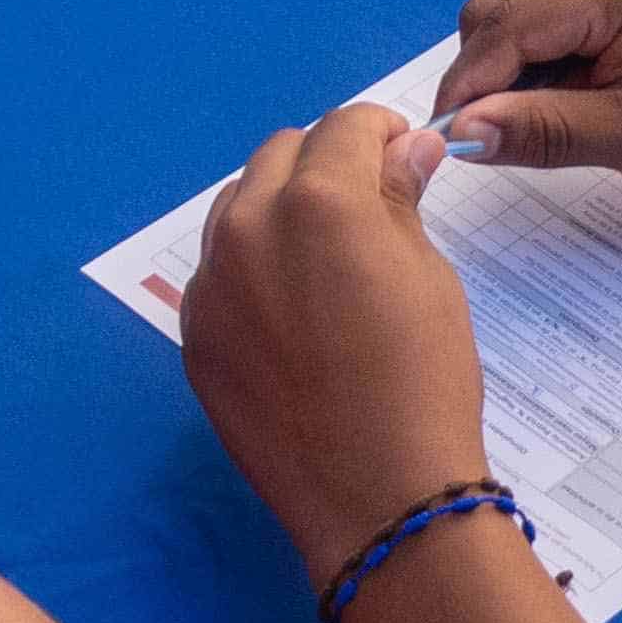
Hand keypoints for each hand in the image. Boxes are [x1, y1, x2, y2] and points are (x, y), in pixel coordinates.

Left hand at [179, 105, 491, 588]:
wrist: (375, 495)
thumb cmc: (424, 379)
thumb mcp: (428, 277)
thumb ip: (400, 202)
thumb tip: (407, 149)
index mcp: (319, 199)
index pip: (345, 127)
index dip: (383, 132)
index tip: (404, 155)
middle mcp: (249, 226)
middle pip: (281, 156)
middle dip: (326, 163)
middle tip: (368, 203)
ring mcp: (211, 283)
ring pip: (238, 207)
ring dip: (279, 207)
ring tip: (323, 254)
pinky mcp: (193, 333)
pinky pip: (218, 273)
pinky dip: (251, 268)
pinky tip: (290, 311)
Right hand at [427, 0, 621, 203]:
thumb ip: (542, 130)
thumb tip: (461, 134)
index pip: (504, 28)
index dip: (468, 90)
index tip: (448, 148)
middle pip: (497, 13)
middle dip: (490, 79)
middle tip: (515, 143)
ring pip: (512, 15)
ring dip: (515, 73)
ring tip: (565, 121)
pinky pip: (542, 17)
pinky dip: (540, 63)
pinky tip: (578, 98)